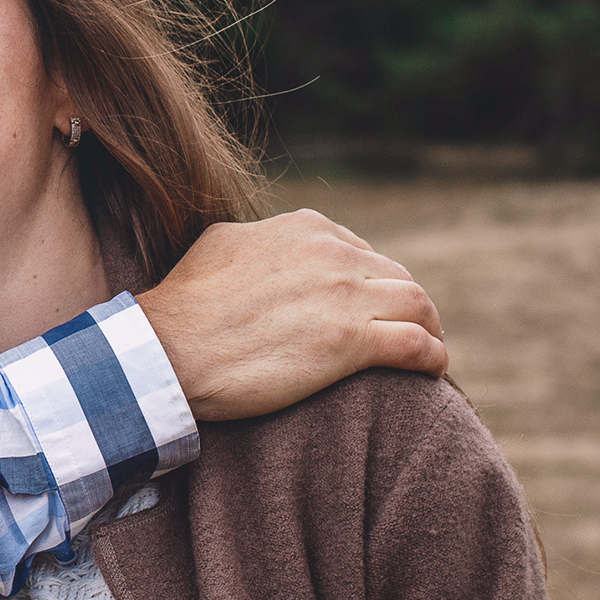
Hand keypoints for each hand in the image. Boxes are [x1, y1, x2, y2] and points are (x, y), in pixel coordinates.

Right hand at [136, 208, 447, 420]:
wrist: (167, 349)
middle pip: (396, 276)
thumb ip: (260, 240)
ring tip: (427, 351)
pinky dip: (433, 357)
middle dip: (404, 306)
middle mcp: (331, 254)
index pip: (361, 251)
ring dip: (430, 329)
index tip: (369, 309)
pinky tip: (431, 370)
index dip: (370, 283)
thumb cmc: (184, 306)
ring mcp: (344, 296)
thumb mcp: (221, 245)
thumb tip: (272, 246)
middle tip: (404, 334)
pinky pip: (417, 345)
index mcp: (304, 229)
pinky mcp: (350, 343)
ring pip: (419, 305)